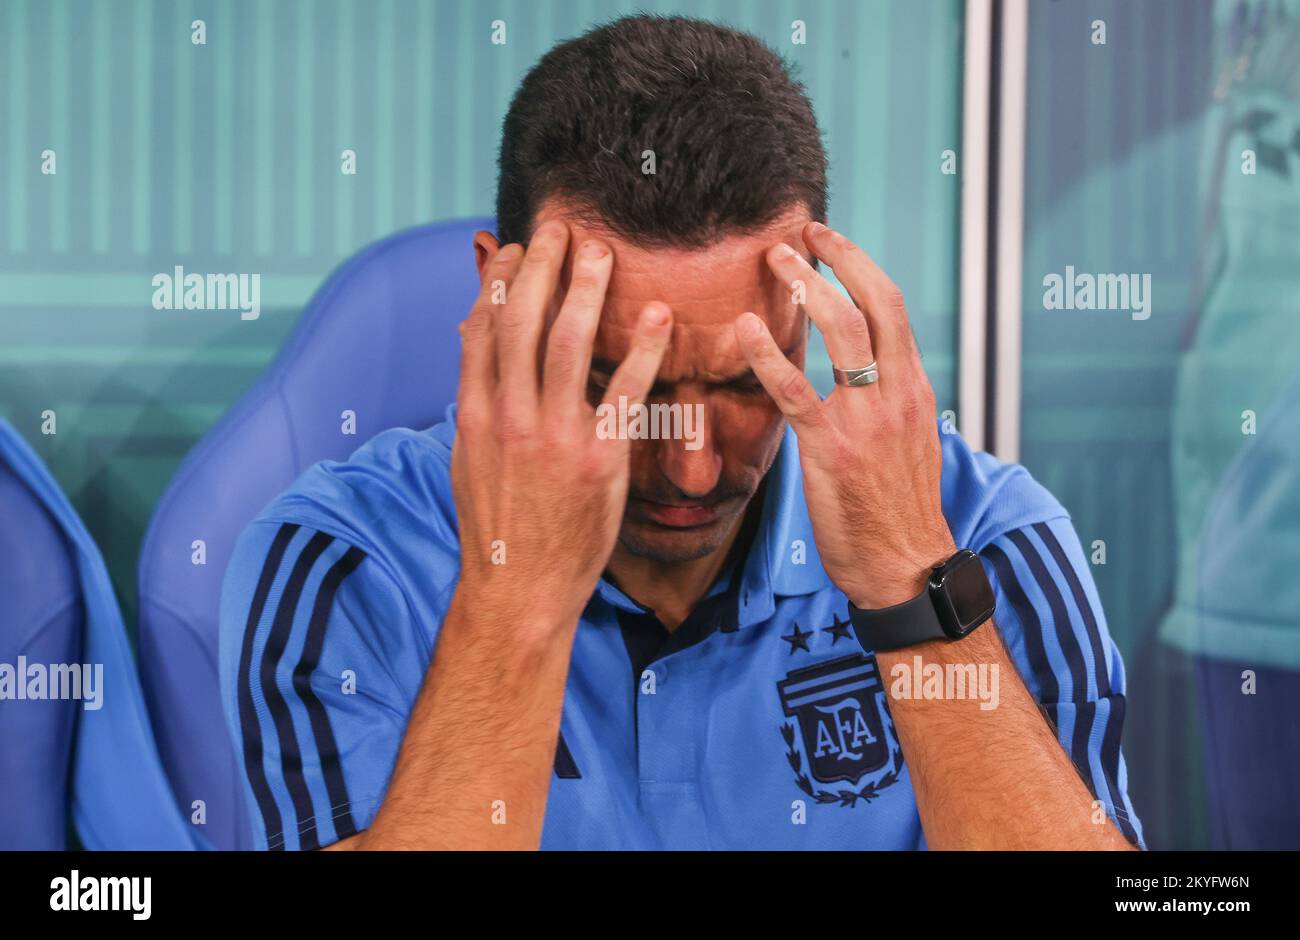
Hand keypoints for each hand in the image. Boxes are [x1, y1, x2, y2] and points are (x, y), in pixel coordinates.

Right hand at [452, 222, 672, 628]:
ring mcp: (553, 436)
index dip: (501, 280)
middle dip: (543, 265)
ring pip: (567, 343)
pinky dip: (642, 349)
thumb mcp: (469, 459)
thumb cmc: (497, 526)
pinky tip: (658, 314)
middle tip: (563, 227)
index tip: (519, 249)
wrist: (517, 588)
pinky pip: (623, 392)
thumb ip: (476, 398)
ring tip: (602, 251)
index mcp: (474, 413)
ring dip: (586, 288)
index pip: (482, 327)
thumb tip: (475, 344)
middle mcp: (509, 416)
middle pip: (522, 320)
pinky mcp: (598, 459)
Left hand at [734, 222, 954, 609]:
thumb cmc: (899, 512)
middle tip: (801, 235)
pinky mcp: (832, 447)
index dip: (860, 266)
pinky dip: (768, 353)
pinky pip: (796, 390)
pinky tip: (745, 328)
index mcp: (913, 388)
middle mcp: (896, 393)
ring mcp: (866, 418)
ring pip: (842, 330)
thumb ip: (887, 402)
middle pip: (874, 302)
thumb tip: (864, 375)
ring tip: (773, 261)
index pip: (892, 307)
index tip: (831, 242)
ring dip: (806, 286)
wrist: (906, 566)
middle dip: (838, 258)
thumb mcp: (909, 443)